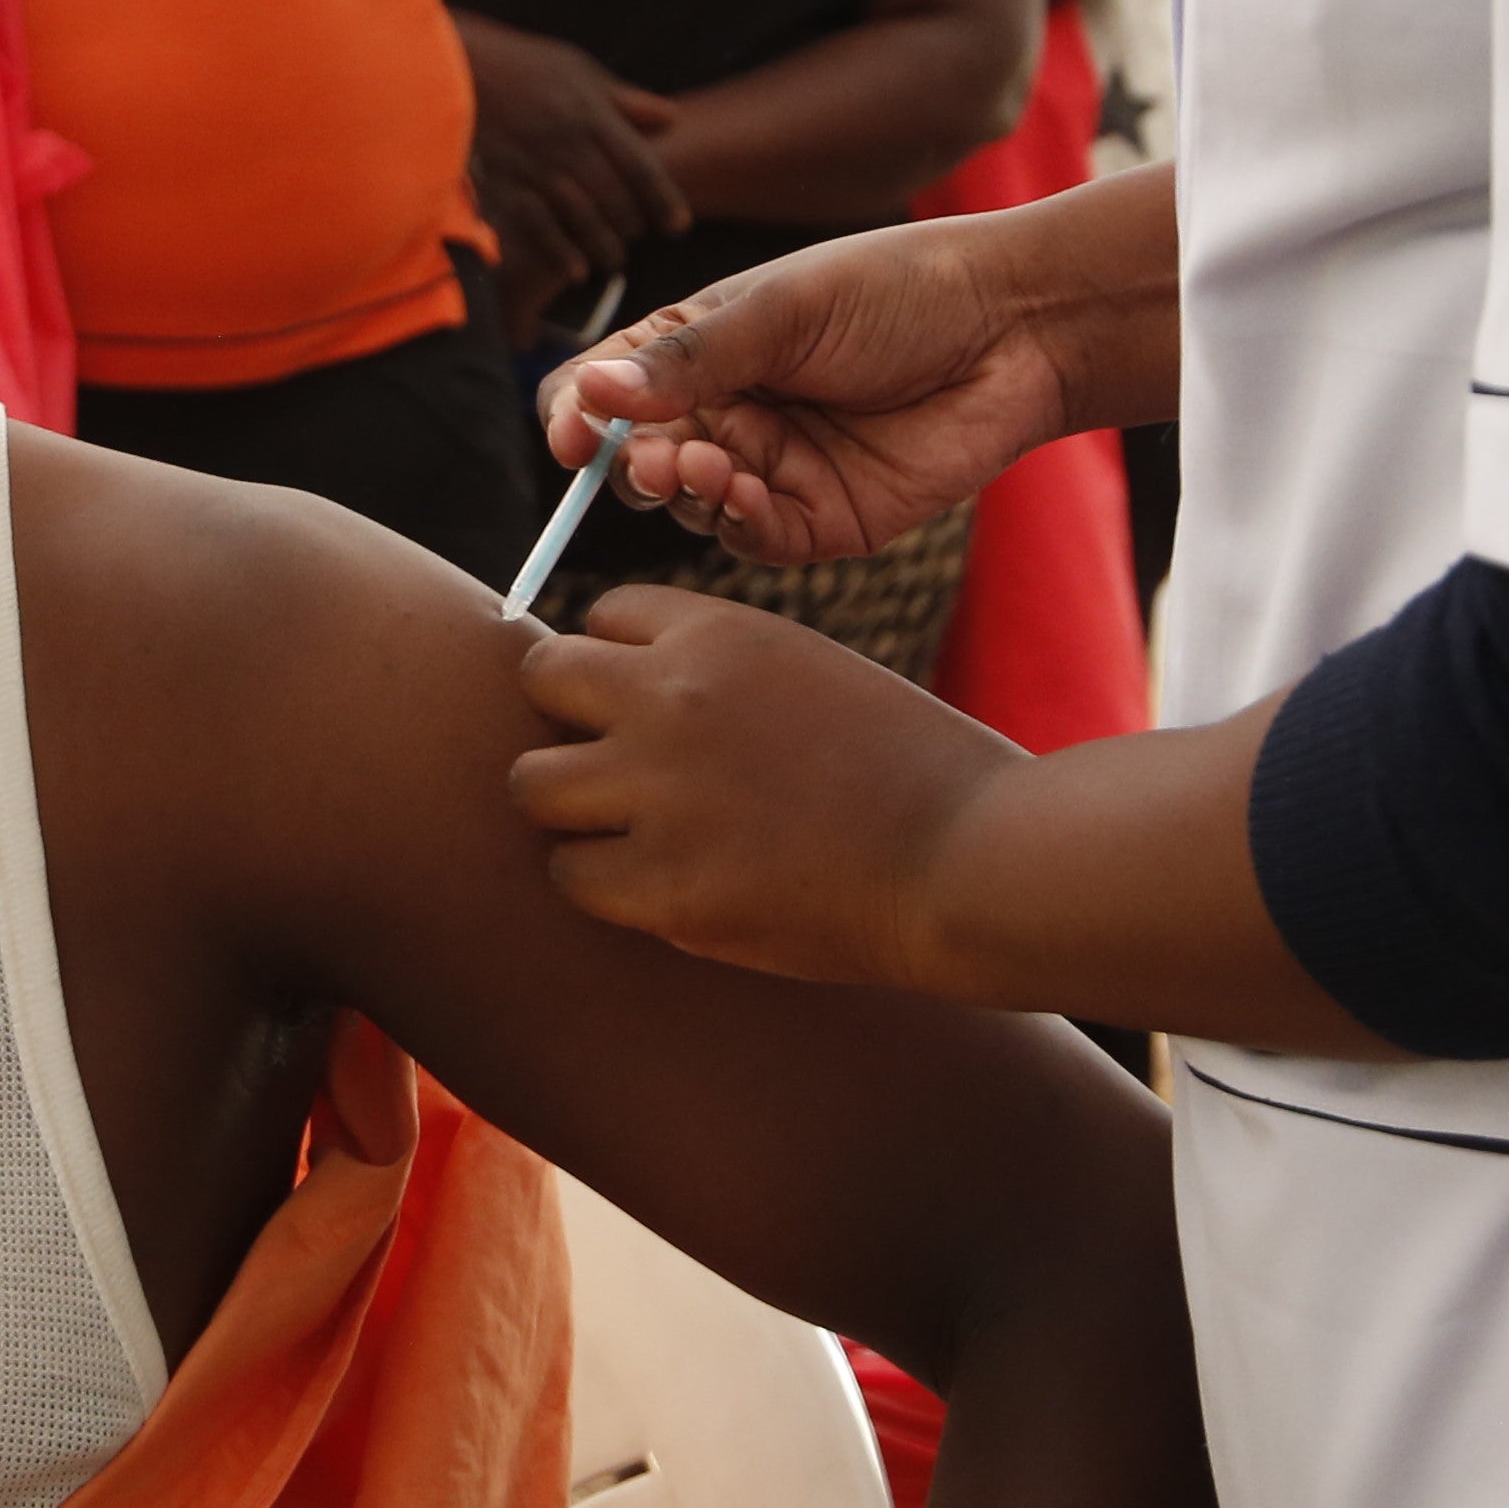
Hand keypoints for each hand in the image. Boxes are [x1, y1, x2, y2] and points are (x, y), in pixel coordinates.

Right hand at [457, 18, 683, 328]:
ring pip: (582, 217)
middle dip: (633, 224)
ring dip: (604, 245)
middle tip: (639, 236)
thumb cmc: (525, 66)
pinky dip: (560, 252)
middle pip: (615, 197)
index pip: (640, 166)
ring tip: (614, 260)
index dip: (664, 200)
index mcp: (592, 114)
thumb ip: (626, 101)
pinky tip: (576, 271)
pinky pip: (537, 226)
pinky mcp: (505, 182)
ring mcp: (536, 166)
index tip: (678, 225)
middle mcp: (568, 144)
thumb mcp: (579, 71)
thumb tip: (672, 118)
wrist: (459, 68)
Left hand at [514, 588, 1025, 986]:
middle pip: (543, 680)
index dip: (624, 668)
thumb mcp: (813, 674)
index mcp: (718, 632)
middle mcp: (671, 695)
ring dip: (575, 809)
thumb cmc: (915, 772)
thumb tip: (623, 695)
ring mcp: (658, 790)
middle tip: (625, 772)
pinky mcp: (663, 885)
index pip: (602, 619)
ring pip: (533, 784)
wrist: (975, 859)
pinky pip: (571, 875)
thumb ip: (721, 675)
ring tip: (635, 834)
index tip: (661, 714)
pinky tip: (666, 888)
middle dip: (574, 723)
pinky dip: (606, 885)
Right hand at [545, 224, 1090, 568]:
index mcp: (699, 347)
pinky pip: (752, 540)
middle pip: (633, 459)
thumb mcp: (784, 310)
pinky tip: (746, 494)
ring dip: (681, 493)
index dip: (573, 415)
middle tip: (647, 459)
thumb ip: (689, 358)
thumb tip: (586, 393)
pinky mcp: (820, 519)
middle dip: (626, 465)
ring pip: (687, 506)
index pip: (602, 389)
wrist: (1014, 327)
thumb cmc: (899, 291)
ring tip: (702, 466)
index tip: (568, 434)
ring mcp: (770, 470)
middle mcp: (724, 412)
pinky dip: (735, 525)